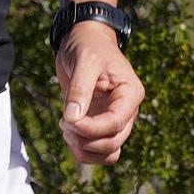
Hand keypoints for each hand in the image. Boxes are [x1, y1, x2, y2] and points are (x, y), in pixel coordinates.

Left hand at [56, 22, 144, 165]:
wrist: (84, 41)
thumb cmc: (88, 46)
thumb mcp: (85, 61)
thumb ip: (80, 89)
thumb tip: (72, 118)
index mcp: (130, 93)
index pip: (115, 124)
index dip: (90, 129)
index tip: (66, 119)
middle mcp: (127, 110)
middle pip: (112, 142)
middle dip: (84, 139)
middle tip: (63, 122)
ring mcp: (115, 120)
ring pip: (108, 152)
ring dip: (83, 148)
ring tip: (66, 127)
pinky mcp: (102, 125)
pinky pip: (100, 152)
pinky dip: (83, 150)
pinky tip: (69, 131)